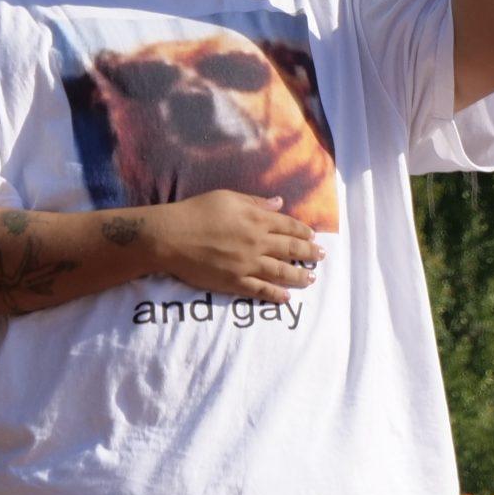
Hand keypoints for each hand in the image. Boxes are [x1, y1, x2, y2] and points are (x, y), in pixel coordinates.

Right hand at [148, 190, 322, 302]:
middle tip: (321, 256)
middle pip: (290, 249)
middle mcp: (257, 242)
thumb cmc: (197, 211)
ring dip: (299, 276)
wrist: (172, 237)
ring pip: (281, 272)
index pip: (288, 226)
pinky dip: (276, 294)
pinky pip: (261, 291)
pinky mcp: (235, 282)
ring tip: (311, 279)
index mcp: (256, 218)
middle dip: (309, 253)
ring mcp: (247, 264)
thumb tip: (279, 203)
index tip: (313, 236)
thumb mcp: (227, 197)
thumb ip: (255, 202)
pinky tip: (286, 297)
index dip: (303, 231)